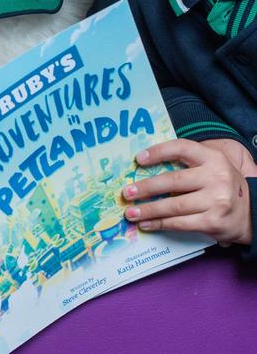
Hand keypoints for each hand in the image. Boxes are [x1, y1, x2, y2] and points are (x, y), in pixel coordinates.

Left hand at [122, 138, 252, 246]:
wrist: (253, 212)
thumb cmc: (223, 185)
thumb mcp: (212, 166)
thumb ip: (187, 162)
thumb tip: (148, 165)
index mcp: (213, 158)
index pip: (181, 148)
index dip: (158, 152)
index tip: (138, 159)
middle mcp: (215, 177)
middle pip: (173, 181)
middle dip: (146, 187)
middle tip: (127, 192)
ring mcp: (216, 201)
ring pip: (174, 205)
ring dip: (149, 210)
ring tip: (131, 212)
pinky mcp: (213, 222)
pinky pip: (181, 223)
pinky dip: (161, 224)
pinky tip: (147, 224)